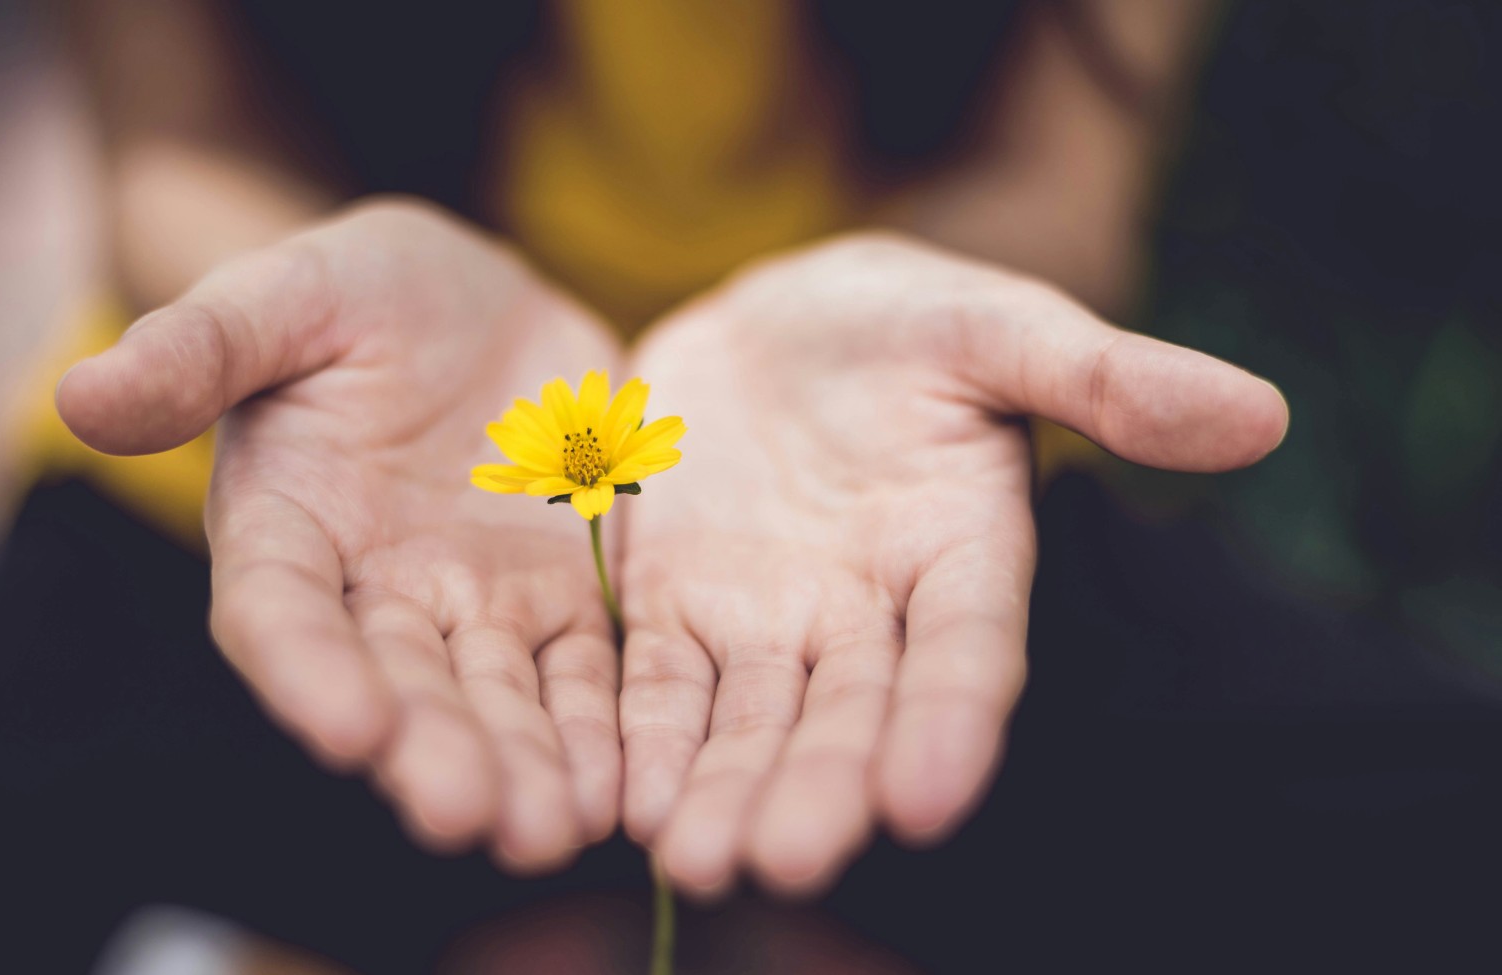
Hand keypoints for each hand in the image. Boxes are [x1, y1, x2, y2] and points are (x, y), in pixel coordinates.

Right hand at [58, 200, 622, 870]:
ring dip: (523, 766)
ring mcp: (475, 602)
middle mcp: (375, 590)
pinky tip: (623, 785)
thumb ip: (200, 347)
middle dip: (432, 751)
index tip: (349, 729)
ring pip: (497, 697)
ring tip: (552, 829)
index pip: (282, 613)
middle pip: (399, 684)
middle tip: (470, 816)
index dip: (309, 672)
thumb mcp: (285, 294)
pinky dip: (600, 728)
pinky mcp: (562, 596)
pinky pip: (584, 672)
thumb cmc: (357, 291)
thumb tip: (80, 393)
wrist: (474, 301)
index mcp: (287, 526)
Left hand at [618, 233, 1288, 895]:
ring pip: (749, 722)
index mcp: (961, 553)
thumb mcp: (995, 326)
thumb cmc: (902, 321)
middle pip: (848, 714)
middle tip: (785, 860)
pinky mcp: (674, 609)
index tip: (927, 799)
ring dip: (723, 790)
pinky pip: (656, 684)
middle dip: (820, 787)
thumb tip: (1261, 414)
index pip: (967, 652)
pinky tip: (623, 799)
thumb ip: (1106, 376)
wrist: (771, 322)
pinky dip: (642, 738)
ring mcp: (766, 621)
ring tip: (697, 859)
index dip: (951, 723)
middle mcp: (867, 613)